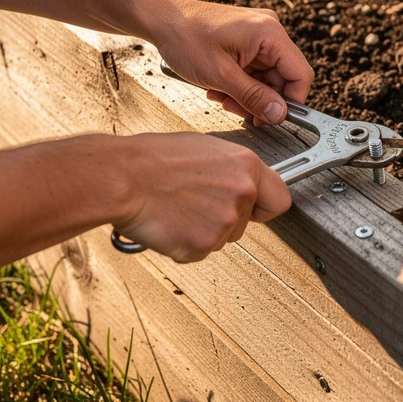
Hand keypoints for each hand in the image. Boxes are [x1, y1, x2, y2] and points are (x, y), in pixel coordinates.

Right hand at [112, 132, 290, 261]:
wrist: (123, 178)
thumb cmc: (154, 159)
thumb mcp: (206, 149)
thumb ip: (231, 170)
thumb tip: (239, 181)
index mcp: (246, 166)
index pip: (280, 199)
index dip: (265, 208)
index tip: (258, 211)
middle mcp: (242, 193)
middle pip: (246, 222)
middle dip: (224, 218)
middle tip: (194, 203)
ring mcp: (224, 222)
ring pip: (222, 238)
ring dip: (203, 230)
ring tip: (177, 207)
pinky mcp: (202, 245)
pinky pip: (199, 252)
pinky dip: (183, 244)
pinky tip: (169, 222)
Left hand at [152, 0, 312, 125]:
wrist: (162, 19)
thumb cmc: (186, 38)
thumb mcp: (220, 75)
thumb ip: (253, 97)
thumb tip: (279, 115)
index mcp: (270, 33)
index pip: (300, 74)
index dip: (290, 101)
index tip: (273, 119)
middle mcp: (270, 30)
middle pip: (283, 77)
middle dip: (261, 99)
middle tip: (238, 111)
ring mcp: (259, 33)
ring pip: (267, 76)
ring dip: (248, 93)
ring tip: (222, 97)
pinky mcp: (248, 39)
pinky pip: (255, 68)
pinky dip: (240, 82)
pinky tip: (220, 87)